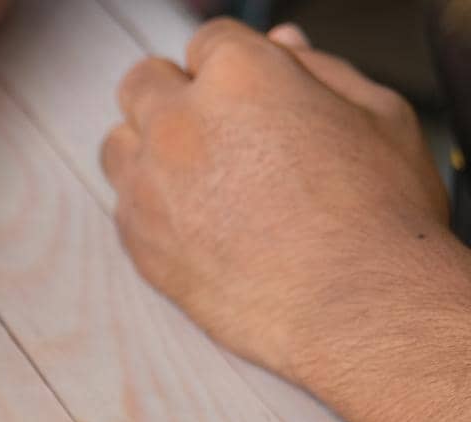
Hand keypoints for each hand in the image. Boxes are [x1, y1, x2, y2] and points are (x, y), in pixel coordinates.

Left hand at [101, 19, 449, 387]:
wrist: (353, 305)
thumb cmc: (377, 216)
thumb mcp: (377, 116)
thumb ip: (319, 70)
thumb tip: (281, 46)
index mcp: (239, 77)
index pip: (208, 42)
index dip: (233, 65)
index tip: (250, 92)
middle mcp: (178, 124)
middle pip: (142, 83)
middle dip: (175, 96)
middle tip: (219, 129)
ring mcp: (148, 184)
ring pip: (118, 143)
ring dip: (147, 148)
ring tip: (201, 178)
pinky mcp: (137, 241)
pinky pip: (122, 205)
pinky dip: (148, 206)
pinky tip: (195, 224)